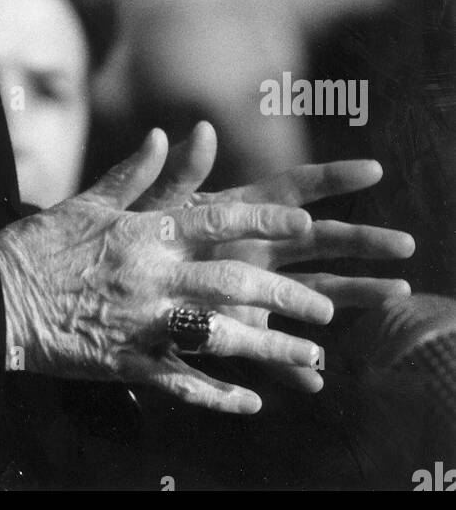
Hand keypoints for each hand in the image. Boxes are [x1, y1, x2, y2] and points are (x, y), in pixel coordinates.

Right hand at [0, 129, 338, 413]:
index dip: (264, 222)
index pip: (218, 221)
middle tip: (326, 308)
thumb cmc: (41, 246)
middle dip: (286, 296)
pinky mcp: (128, 363)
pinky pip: (184, 381)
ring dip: (271, 347)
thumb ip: (135, 174)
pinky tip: (252, 402)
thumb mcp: (88, 202)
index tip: (305, 224)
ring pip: (220, 336)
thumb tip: (166, 134)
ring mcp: (143, 323)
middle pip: (233, 283)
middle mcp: (152, 276)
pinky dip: (220, 394)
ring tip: (313, 356)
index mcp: (146, 233)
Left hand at [134, 121, 414, 391]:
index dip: (332, 177)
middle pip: (319, 242)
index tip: (373, 169)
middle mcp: (254, 250)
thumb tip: (200, 129)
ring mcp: (249, 292)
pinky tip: (316, 380)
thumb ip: (177, 174)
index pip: (293, 189)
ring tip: (399, 293)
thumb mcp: (152, 206)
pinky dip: (292, 366)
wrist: (104, 283)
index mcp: (238, 213)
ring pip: (312, 292)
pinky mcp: (233, 331)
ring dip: (354, 295)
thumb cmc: (127, 236)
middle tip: (405, 244)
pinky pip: (269, 351)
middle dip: (363, 241)